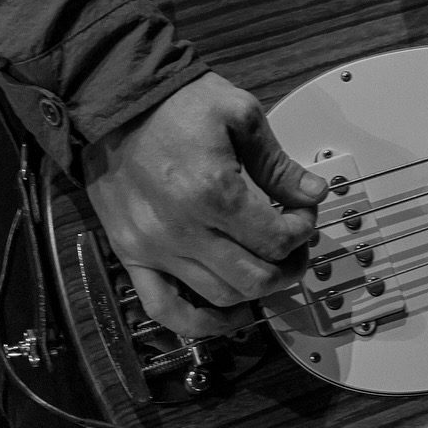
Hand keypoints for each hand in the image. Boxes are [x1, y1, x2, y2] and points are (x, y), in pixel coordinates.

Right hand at [82, 70, 326, 338]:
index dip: (302, 230)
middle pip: (254, 278)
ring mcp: (154, 249)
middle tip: (298, 247)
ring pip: (219, 297)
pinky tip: (228, 315)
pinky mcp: (132, 256)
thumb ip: (277, 163)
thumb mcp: (240, 114)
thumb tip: (312, 192)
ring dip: (255, 292)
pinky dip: (200, 323)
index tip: (305, 214)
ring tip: (270, 268)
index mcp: (213, 192)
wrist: (116, 103)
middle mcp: (182, 229)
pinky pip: (165, 309)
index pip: (276, 238)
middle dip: (289, 267)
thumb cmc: (175, 104)